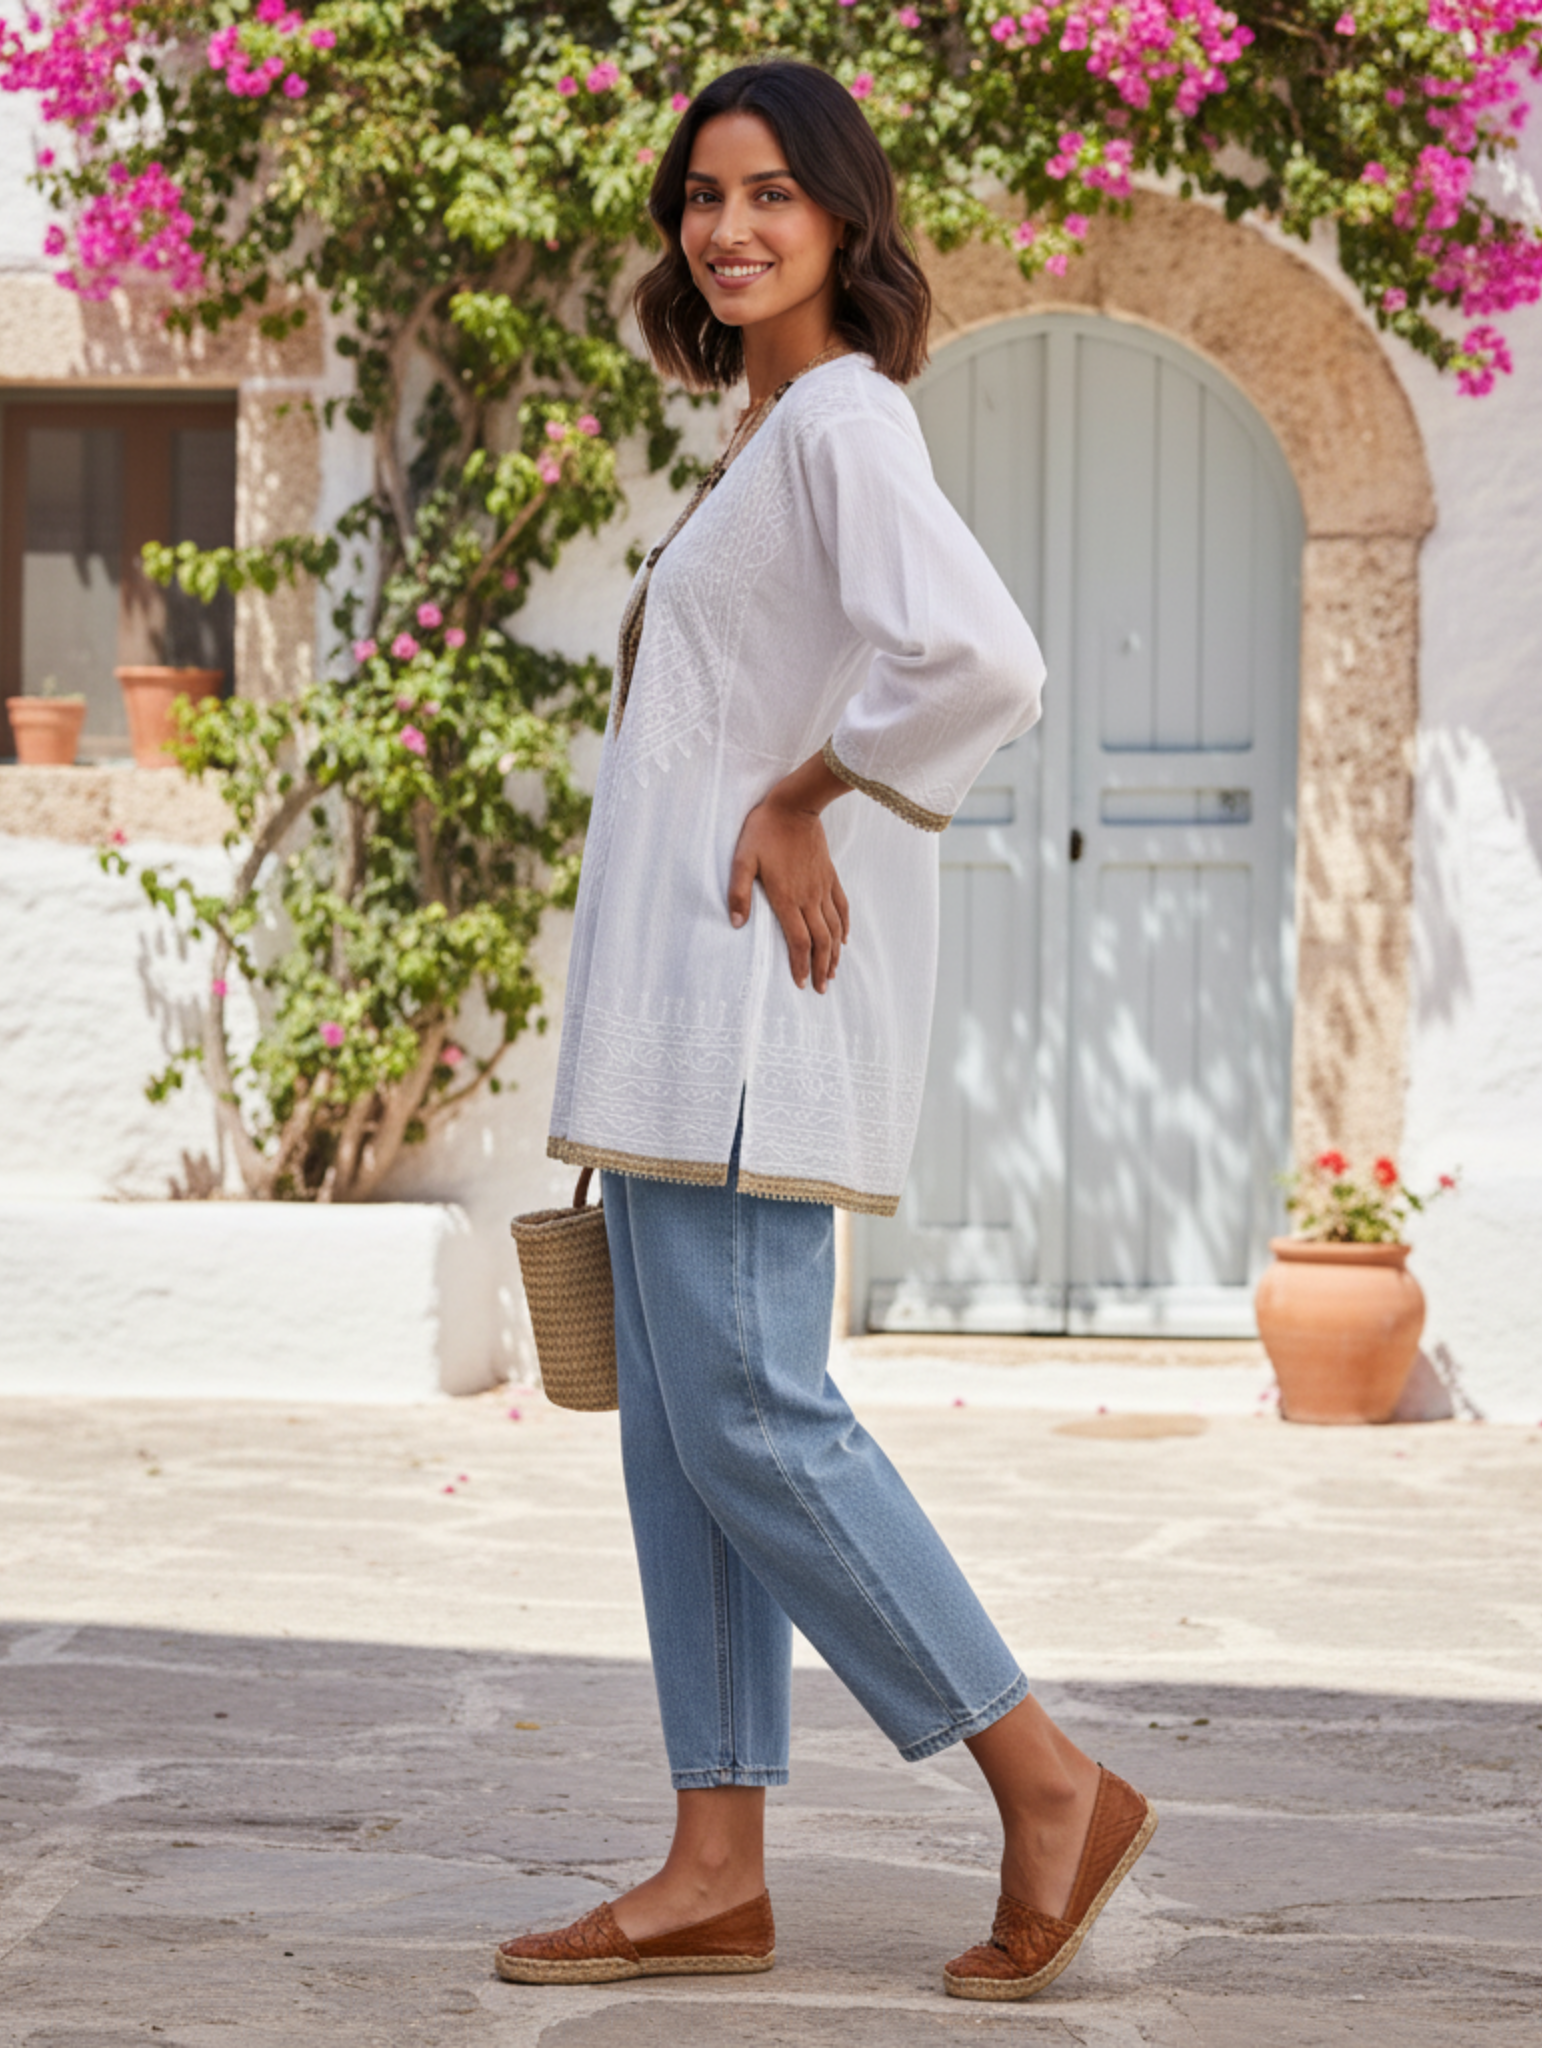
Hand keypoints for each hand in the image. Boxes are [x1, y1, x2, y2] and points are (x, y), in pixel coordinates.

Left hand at [728, 755, 851, 993]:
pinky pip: (842, 906)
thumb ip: (738, 892)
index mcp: (787, 898)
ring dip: (834, 953)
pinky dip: (844, 926)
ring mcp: (822, 887)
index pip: (799, 941)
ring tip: (832, 972)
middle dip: (821, 968)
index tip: (800, 983)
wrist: (795, 805)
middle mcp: (809, 898)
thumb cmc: (764, 831)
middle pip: (820, 941)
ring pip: (833, 928)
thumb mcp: (742, 860)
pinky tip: (844, 939)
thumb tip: (735, 923)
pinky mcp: (830, 875)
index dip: (800, 965)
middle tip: (820, 988)